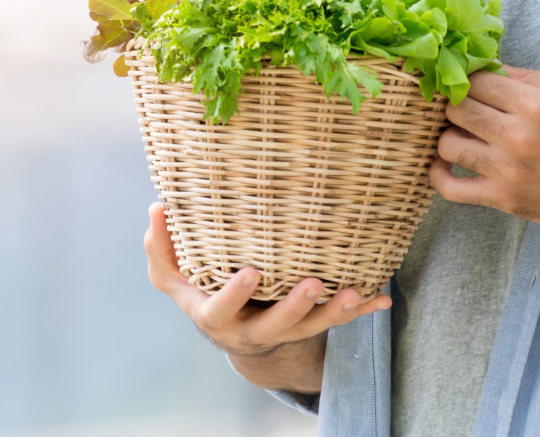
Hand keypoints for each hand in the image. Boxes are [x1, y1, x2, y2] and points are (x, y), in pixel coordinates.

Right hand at [143, 201, 389, 357]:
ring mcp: (281, 331)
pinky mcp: (306, 327)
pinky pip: (334, 322)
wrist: (232, 327)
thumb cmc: (198, 286)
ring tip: (354, 292)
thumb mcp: (171, 272)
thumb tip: (158, 208)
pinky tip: (381, 299)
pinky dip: (359, 311)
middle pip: (274, 325)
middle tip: (314, 284)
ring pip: (309, 328)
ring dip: (334, 313)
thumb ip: (162, 244)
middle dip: (294, 307)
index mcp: (214, 313)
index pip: (220, 308)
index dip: (235, 294)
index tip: (251, 271)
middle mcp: (249, 329)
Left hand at [431, 64, 539, 225]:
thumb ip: (526, 75)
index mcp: (534, 104)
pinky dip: (438, 175)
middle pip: (456, 109)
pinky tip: (444, 165)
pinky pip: (450, 188)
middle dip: (457, 105)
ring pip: (447, 144)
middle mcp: (518, 137)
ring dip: (450, 137)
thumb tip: (486, 64)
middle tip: (466, 109)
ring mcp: (508, 171)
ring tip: (465, 136)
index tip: (470, 85)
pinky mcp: (503, 198)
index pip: (475, 81)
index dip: (468, 80)